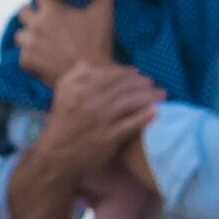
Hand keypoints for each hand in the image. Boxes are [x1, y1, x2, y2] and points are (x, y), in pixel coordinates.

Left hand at [14, 0, 113, 84]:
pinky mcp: (27, 62)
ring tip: (38, 39)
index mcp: (52, 11)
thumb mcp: (104, 14)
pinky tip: (39, 58)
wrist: (89, 78)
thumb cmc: (97, 43)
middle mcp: (37, 25)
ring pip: (19, 35)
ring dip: (27, 35)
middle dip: (30, 12)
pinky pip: (22, 56)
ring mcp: (30, 45)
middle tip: (39, 16)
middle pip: (22, 11)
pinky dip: (29, 56)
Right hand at [45, 60, 162, 169]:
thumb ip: (77, 75)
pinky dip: (144, 116)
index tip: (138, 73)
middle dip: (142, 83)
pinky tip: (155, 111)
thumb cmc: (62, 122)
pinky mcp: (108, 137)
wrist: (56, 155)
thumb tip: (94, 63)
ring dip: (149, 96)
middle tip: (153, 83)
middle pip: (124, 86)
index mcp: (79, 87)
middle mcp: (89, 100)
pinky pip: (131, 124)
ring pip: (130, 102)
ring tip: (161, 95)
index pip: (110, 74)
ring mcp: (100, 119)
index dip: (128, 72)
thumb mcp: (63, 92)